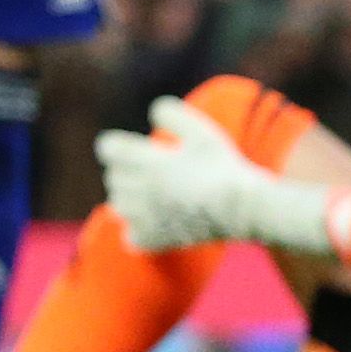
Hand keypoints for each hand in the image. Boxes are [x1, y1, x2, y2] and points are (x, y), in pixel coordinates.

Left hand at [97, 95, 335, 255]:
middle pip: (113, 177)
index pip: (108, 149)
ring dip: (129, 198)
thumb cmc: (222, 165)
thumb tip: (153, 112)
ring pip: (118, 206)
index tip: (132, 147)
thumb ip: (172, 114)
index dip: (118, 145)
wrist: (243, 207)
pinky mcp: (156, 240)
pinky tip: (153, 223)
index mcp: (147, 162)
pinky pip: (129, 238)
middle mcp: (140, 190)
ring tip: (152, 195)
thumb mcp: (200, 130)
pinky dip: (136, 231)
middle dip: (127, 170)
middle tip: (152, 170)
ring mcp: (146, 218)